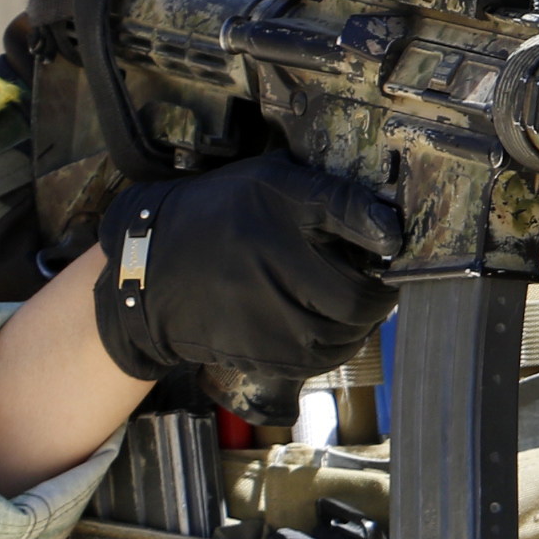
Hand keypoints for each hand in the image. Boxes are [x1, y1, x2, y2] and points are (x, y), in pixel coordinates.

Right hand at [87, 152, 404, 383]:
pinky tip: (323, 323)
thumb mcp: (267, 181)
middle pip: (358, 295)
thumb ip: (327, 192)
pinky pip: (322, 358)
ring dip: (360, 322)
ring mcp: (265, 314)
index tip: (392, 240)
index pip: (345, 210)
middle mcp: (270, 262)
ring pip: (346, 333)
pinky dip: (335, 345)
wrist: (145, 269)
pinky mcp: (259, 352)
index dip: (380, 229)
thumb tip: (389, 216)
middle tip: (373, 282)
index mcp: (275, 207)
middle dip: (377, 292)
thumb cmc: (218, 217)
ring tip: (346, 303)